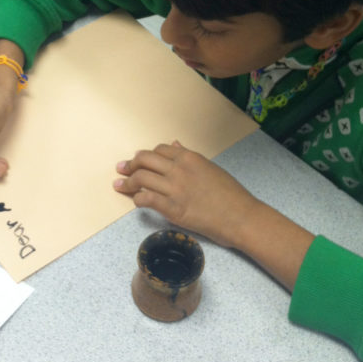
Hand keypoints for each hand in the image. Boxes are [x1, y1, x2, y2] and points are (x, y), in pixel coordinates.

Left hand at [113, 141, 259, 247]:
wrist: (242, 217)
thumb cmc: (231, 194)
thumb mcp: (211, 168)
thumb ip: (190, 157)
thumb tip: (175, 145)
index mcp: (190, 157)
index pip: (159, 150)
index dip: (145, 155)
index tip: (137, 160)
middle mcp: (180, 169)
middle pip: (144, 160)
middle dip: (130, 164)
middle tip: (122, 169)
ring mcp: (175, 189)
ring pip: (141, 178)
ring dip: (127, 182)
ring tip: (120, 186)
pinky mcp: (173, 209)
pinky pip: (146, 199)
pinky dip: (137, 199)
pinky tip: (137, 202)